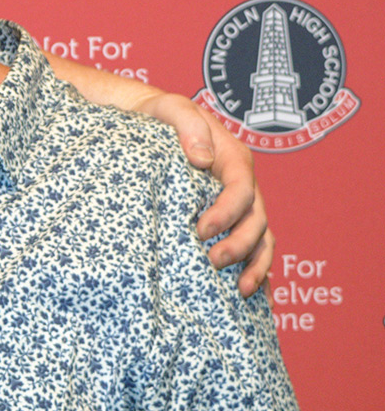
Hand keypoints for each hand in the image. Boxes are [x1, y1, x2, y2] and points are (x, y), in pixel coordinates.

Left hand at [138, 91, 271, 296]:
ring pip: (261, 239)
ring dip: (256, 266)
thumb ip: (189, 127)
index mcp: (234, 158)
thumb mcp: (172, 109)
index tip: (199, 230)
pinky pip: (251, 249)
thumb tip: (202, 160)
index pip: (241, 190)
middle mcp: (243, 184)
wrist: (150, 121)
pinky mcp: (229, 220)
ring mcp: (239, 205)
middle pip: (256, 220)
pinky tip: (255, 301)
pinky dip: (257, 273)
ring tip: (241, 291)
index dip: (226, 212)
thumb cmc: (160, 115)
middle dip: (239, 244)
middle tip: (212, 262)